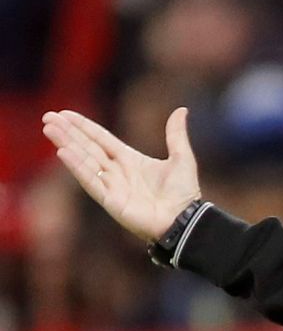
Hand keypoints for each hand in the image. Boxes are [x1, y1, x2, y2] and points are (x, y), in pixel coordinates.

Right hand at [41, 108, 200, 240]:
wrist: (186, 220)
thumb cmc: (184, 194)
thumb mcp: (182, 158)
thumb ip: (176, 135)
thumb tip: (182, 110)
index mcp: (130, 160)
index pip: (101, 139)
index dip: (83, 127)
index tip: (65, 114)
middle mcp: (117, 172)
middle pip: (87, 147)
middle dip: (68, 133)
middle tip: (48, 117)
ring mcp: (112, 186)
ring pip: (85, 161)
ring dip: (67, 145)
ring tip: (50, 129)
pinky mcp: (111, 201)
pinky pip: (91, 181)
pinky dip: (77, 167)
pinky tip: (63, 152)